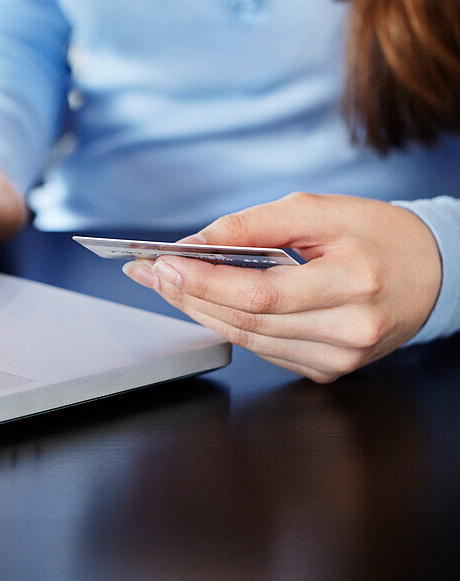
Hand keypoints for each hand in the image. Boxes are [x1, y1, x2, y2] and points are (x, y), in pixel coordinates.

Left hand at [123, 192, 441, 381]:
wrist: (430, 273)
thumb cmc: (377, 235)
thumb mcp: (319, 210)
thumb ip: (254, 225)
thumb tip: (196, 242)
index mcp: (354, 283)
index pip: (262, 292)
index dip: (205, 281)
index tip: (164, 262)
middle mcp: (350, 330)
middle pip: (248, 320)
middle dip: (190, 295)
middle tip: (150, 273)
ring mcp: (341, 359)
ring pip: (250, 340)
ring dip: (200, 311)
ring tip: (166, 284)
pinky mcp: (330, 370)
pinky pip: (265, 350)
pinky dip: (230, 325)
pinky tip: (205, 303)